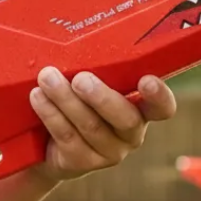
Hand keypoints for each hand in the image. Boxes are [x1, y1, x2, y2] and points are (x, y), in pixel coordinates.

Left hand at [29, 67, 176, 182]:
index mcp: (141, 110)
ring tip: (47, 78)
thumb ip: (97, 69)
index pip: (162, 108)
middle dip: (101, 97)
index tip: (146, 79)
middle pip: (125, 119)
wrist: (46, 143)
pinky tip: (38, 98)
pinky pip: (67, 137)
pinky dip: (51, 114)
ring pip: (90, 126)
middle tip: (80, 79)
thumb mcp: (90, 84)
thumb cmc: (76, 99)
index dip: (159, 96)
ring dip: (66, 99)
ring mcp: (109, 152)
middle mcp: (131, 134)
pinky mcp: (83, 163)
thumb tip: (78, 37)